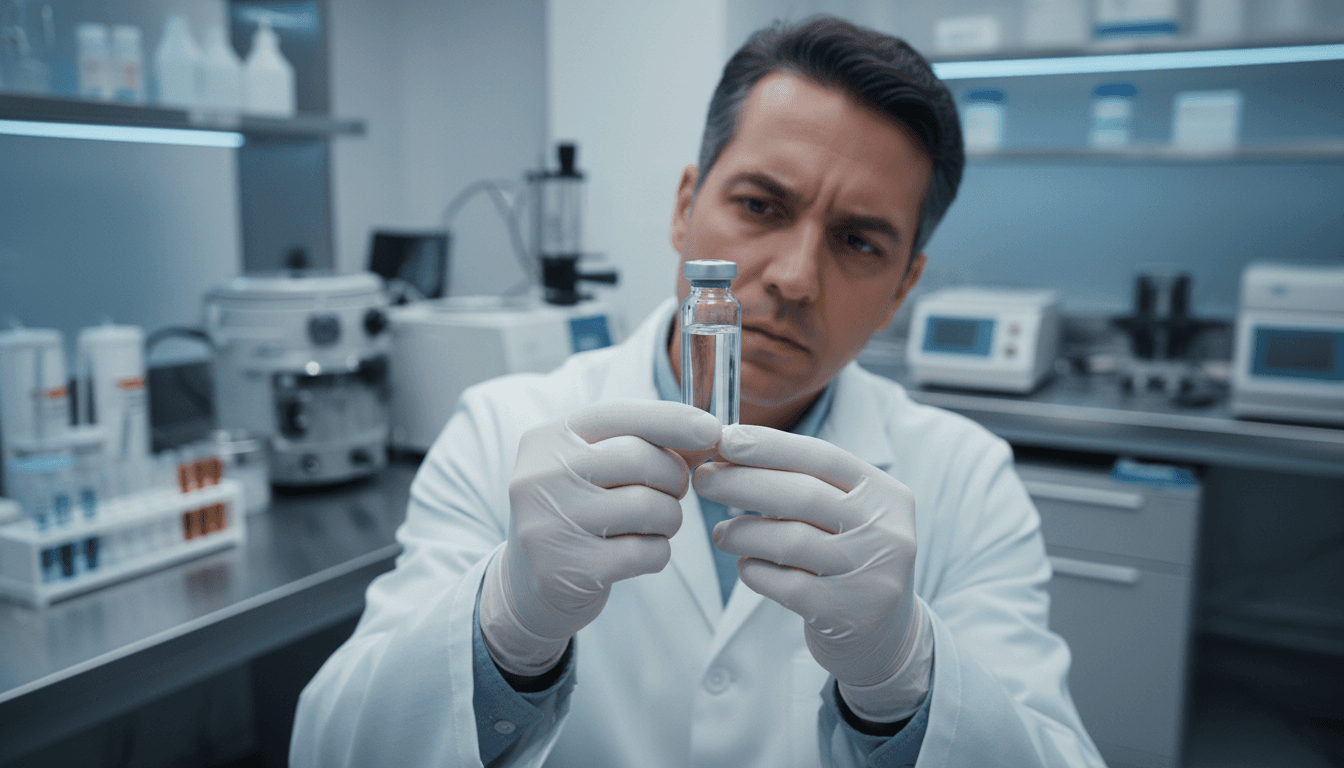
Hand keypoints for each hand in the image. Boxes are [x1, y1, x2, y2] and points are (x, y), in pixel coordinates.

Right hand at [479, 400, 721, 675]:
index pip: (619, 415)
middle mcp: (540, 476)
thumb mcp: (595, 468)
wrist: (528, 585)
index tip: (711, 430)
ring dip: (669, 519)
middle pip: (641, 459)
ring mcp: (549, 525)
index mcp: (547, 440)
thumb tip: (710, 434)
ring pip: (650, 507)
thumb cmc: (578, 514)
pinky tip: (637, 554)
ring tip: (652, 525)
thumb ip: (643, 444)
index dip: (672, 419)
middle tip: (670, 493)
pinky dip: (656, 553)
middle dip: (673, 478)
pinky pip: (646, 553)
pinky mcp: (567, 571)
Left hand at [695, 424, 932, 721]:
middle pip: (803, 495)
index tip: (725, 439)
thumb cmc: (849, 560)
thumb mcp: (848, 515)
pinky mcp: (847, 615)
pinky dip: (756, 572)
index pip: (824, 457)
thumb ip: (807, 483)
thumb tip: (732, 448)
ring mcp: (870, 576)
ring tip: (721, 534)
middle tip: (704, 479)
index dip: (771, 447)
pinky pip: (786, 585)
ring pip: (790, 541)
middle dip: (744, 482)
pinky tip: (746, 566)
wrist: (886, 636)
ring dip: (743, 532)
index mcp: (886, 496)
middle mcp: (886, 533)